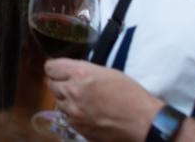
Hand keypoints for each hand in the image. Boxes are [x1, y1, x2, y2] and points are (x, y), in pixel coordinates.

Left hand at [45, 59, 161, 140]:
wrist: (144, 122)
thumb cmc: (130, 94)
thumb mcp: (106, 72)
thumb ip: (83, 70)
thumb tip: (68, 72)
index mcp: (80, 74)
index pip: (50, 67)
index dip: (55, 69)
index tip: (60, 71)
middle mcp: (72, 92)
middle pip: (51, 84)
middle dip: (60, 83)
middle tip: (72, 85)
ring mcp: (74, 112)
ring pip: (58, 102)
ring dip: (66, 100)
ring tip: (82, 101)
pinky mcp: (79, 128)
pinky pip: (67, 118)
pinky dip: (73, 115)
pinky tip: (87, 113)